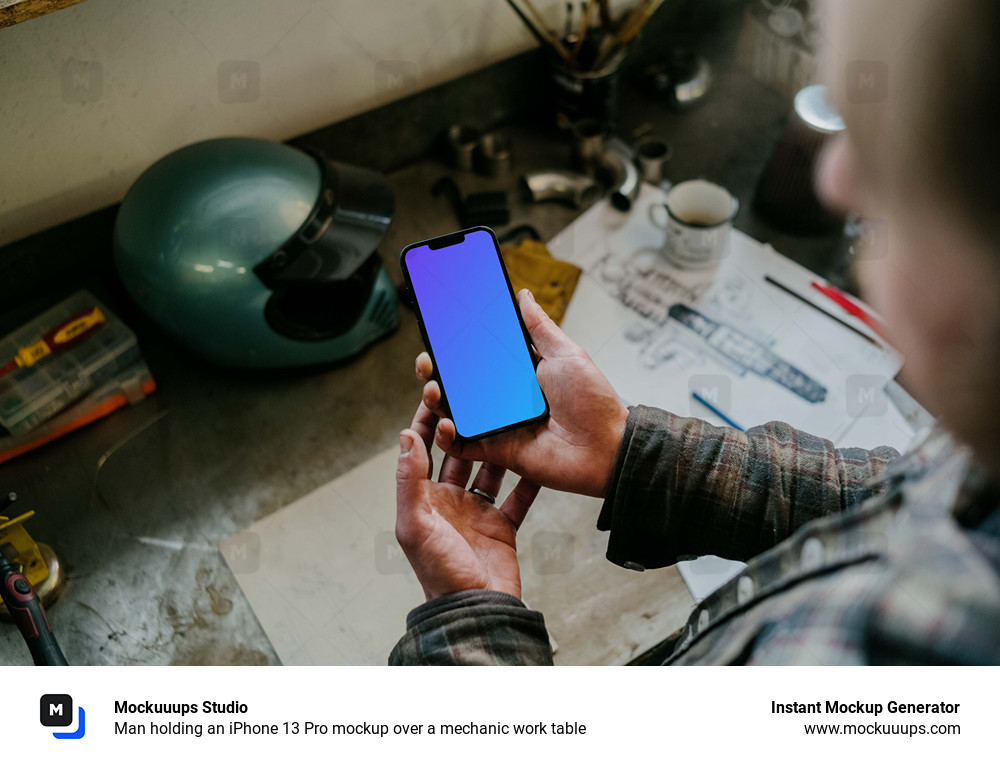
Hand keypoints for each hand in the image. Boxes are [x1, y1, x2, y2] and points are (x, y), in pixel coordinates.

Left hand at [396, 401, 540, 600]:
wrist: (476, 610)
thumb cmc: (439, 573)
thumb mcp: (416, 525)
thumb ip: (410, 481)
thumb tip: (405, 436)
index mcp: (424, 500)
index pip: (422, 451)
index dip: (427, 422)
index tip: (435, 392)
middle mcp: (450, 502)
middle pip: (458, 454)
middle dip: (466, 427)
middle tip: (476, 397)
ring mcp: (477, 512)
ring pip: (490, 469)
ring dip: (498, 446)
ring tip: (510, 417)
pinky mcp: (503, 525)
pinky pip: (519, 496)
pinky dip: (529, 479)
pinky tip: (539, 457)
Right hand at [416, 289, 629, 496]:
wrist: (605, 448)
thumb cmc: (591, 401)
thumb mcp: (566, 354)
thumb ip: (539, 327)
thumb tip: (523, 295)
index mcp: (519, 374)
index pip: (479, 356)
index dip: (456, 346)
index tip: (437, 331)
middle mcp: (504, 398)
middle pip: (460, 383)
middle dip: (437, 370)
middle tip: (427, 360)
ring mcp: (498, 425)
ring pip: (455, 411)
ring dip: (436, 399)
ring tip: (432, 388)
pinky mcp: (496, 451)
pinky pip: (463, 444)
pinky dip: (448, 435)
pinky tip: (445, 422)